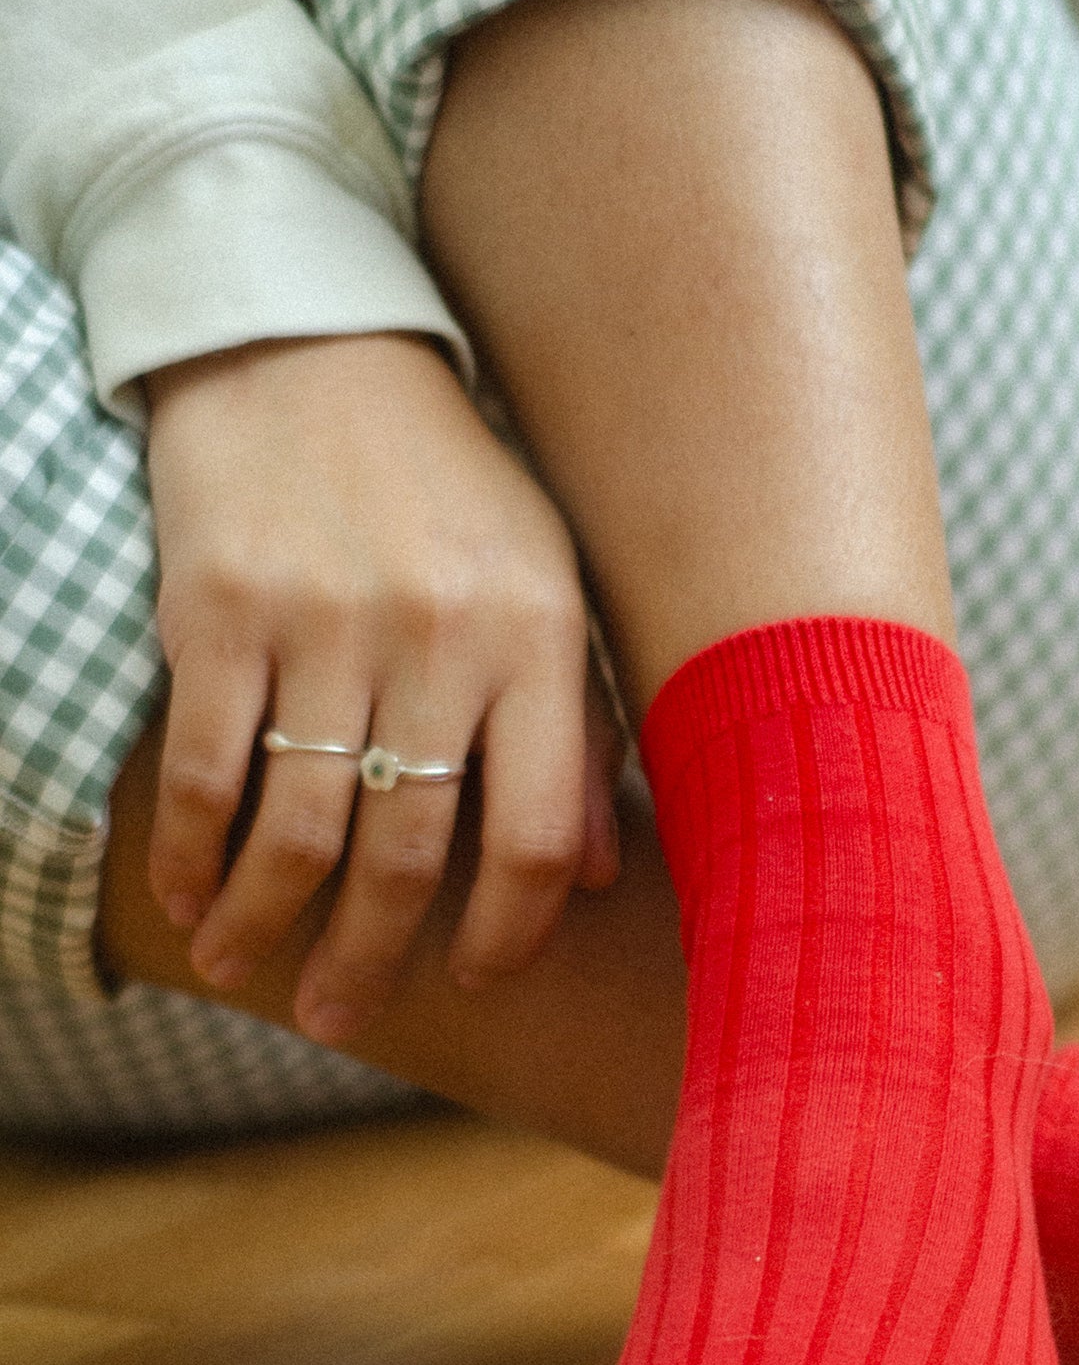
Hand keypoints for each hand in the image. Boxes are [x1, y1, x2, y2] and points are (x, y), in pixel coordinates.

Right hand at [144, 331, 622, 1045]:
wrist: (310, 345)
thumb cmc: (450, 486)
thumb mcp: (548, 586)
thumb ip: (581, 729)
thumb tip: (605, 877)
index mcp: (540, 639)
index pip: (539, 835)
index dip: (511, 930)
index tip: (479, 975)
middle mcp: (439, 639)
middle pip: (408, 854)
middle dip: (370, 959)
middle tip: (340, 1019)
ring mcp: (324, 625)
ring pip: (297, 828)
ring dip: (266, 922)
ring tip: (248, 971)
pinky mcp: (217, 609)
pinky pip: (201, 769)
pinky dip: (188, 851)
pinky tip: (187, 896)